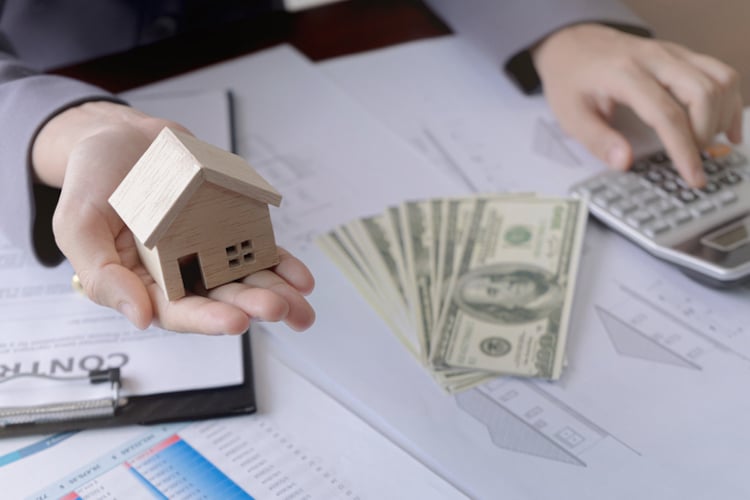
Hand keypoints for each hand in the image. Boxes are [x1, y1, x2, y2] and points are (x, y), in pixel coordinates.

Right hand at [33, 101, 314, 333]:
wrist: (122, 137)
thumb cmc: (92, 181)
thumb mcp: (77, 225)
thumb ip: (101, 275)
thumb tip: (139, 318)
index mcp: (142, 282)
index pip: (177, 312)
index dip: (207, 319)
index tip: (236, 321)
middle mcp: (179, 273)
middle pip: (220, 298)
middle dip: (251, 305)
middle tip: (278, 308)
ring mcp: (207, 250)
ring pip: (245, 279)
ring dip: (274, 293)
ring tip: (301, 304)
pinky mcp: (228, 227)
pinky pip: (257, 249)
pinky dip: (280, 263)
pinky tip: (300, 277)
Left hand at [532, 23, 742, 186]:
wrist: (572, 42)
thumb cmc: (571, 79)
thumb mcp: (571, 115)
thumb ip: (598, 140)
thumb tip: (624, 162)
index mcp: (624, 74)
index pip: (666, 114)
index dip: (683, 149)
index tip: (693, 176)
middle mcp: (654, 58)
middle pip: (702, 93)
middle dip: (704, 134)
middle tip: (693, 160)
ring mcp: (672, 53)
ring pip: (719, 79)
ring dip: (722, 116)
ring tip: (708, 145)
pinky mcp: (681, 54)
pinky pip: (719, 72)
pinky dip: (729, 100)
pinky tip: (724, 126)